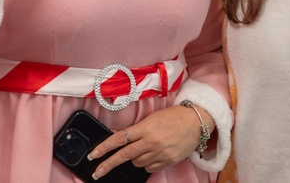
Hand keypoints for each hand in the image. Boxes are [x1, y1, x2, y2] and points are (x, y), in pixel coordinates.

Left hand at [88, 104, 210, 178]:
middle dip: (108, 164)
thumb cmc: (173, 117)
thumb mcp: (151, 118)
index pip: (120, 139)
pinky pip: (149, 168)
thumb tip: (115, 135)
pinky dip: (148, 162)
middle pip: (124, 155)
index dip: (104, 147)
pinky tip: (155, 153)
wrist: (196, 123)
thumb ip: (134, 129)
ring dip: (135, 158)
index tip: (93, 155)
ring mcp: (160, 153)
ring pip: (136, 163)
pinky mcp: (167, 162)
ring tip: (145, 147)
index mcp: (145, 128)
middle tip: (96, 172)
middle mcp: (151, 142)